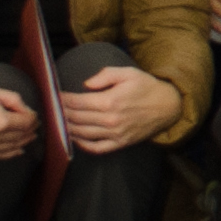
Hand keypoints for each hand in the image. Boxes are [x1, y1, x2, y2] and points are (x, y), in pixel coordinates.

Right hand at [0, 80, 36, 161]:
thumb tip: (28, 112)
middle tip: (34, 125)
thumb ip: (15, 101)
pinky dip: (10, 153)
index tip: (34, 115)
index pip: (27, 123)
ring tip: (29, 136)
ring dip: (23, 142)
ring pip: (12, 148)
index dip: (33, 118)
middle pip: (21, 136)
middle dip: (30, 130)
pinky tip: (18, 150)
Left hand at [62, 65, 185, 156]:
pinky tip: (74, 138)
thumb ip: (106, 75)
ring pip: (82, 134)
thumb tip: (86, 84)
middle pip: (76, 118)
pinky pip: (96, 148)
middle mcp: (110, 119)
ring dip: (67, 128)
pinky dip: (82, 145)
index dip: (63, 99)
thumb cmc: (147, 87)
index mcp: (110, 100)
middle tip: (51, 109)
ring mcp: (114, 134)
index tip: (54, 96)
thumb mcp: (129, 72)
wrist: (168, 106)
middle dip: (61, 113)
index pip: (77, 102)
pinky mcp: (120, 143)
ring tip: (58, 122)